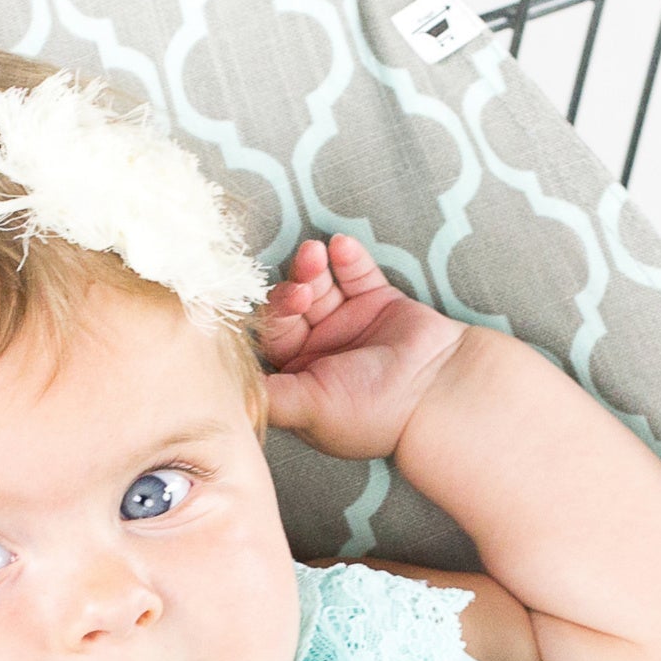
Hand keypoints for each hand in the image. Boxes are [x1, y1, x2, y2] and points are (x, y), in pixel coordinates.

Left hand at [254, 234, 476, 460]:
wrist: (436, 394)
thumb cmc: (372, 412)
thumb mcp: (309, 407)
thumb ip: (266, 398)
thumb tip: (224, 400)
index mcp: (302, 380)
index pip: (270, 338)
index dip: (271, 318)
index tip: (284, 308)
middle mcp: (322, 351)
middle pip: (290, 306)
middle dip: (292, 289)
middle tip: (304, 286)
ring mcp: (350, 324)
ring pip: (319, 284)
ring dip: (312, 266)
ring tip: (316, 255)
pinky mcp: (378, 301)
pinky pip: (354, 272)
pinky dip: (346, 257)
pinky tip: (341, 248)